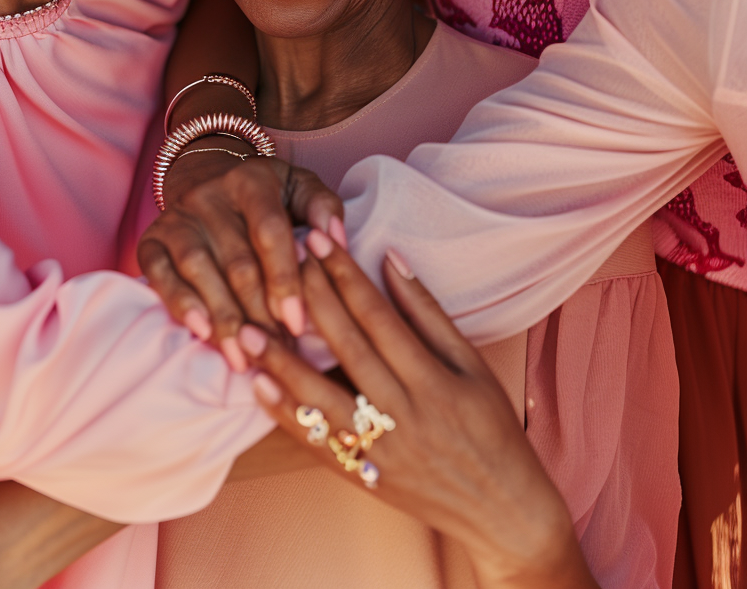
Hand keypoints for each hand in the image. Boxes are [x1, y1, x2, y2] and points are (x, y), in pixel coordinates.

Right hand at [137, 150, 343, 369]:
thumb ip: (322, 208)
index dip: (284, 279)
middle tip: (278, 352)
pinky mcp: (152, 238)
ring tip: (243, 356)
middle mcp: (209, 195)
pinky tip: (202, 331)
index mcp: (251, 180)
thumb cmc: (266, 194)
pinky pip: (158, 273)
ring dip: (223, 318)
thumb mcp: (299, 187)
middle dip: (258, 312)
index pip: (269, 231)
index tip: (297, 322)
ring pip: (199, 270)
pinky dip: (179, 303)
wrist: (207, 174)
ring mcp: (178, 217)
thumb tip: (333, 239)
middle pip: (236, 260)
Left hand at [236, 233, 597, 588]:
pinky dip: (284, 415)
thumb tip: (391, 258)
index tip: (318, 240)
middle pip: (346, 348)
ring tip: (246, 329)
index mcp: (433, 382)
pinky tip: (258, 386)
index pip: (378, 316)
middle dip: (311, 301)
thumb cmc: (493, 429)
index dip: (345, 275)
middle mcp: (404, 415)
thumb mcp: (473, 365)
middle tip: (278, 262)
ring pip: (321, 398)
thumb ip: (429, 313)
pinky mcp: (363, 475)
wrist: (505, 512)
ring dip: (280, 362)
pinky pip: (316, 443)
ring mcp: (380, 450)